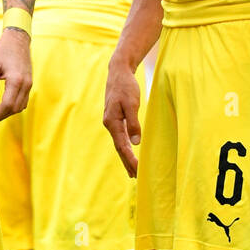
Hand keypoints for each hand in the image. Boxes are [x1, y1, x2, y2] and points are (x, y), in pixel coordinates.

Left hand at [0, 26, 31, 122]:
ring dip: (8, 112)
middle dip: (2, 116)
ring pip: (21, 106)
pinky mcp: (29, 83)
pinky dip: (14, 106)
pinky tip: (4, 104)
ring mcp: (29, 84)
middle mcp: (25, 84)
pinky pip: (24, 100)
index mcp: (16, 80)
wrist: (17, 39)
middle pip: (15, 108)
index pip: (7, 105)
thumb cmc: (3, 51)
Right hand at [102, 56, 142, 177]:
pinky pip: (120, 138)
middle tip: (136, 177)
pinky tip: (129, 152)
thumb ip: (133, 122)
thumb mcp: (132, 103)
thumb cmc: (126, 86)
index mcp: (112, 122)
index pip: (122, 147)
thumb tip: (136, 142)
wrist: (118, 72)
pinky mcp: (116, 119)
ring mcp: (112, 122)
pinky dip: (125, 148)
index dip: (130, 160)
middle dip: (127, 163)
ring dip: (125, 158)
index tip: (139, 170)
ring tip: (132, 172)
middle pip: (119, 149)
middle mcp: (110, 125)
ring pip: (119, 144)